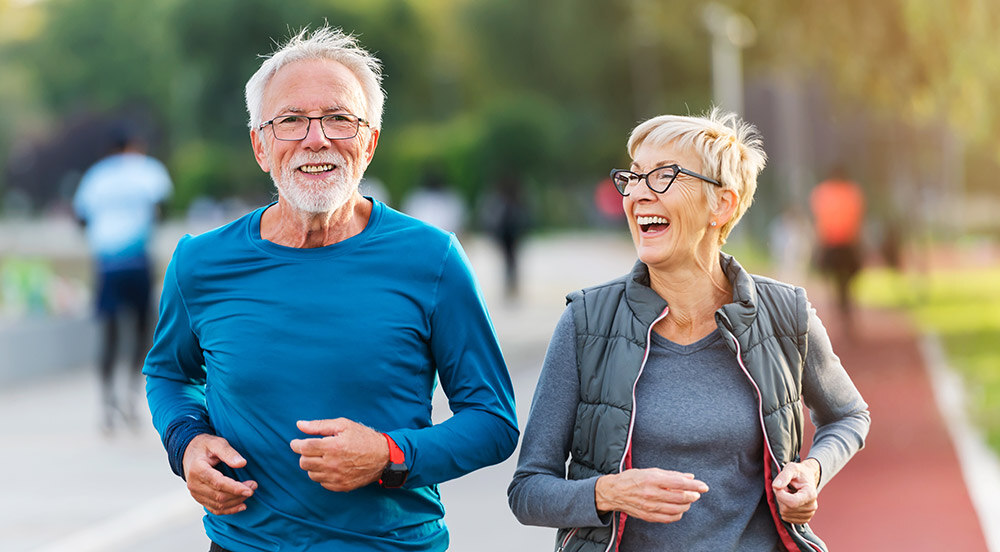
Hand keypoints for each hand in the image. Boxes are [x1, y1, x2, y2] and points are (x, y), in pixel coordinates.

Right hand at [182, 434, 257, 514]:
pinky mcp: (199, 498)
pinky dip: (228, 510)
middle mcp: (194, 484)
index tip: (250, 489)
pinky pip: (214, 509)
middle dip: (239, 494)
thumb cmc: (205, 446)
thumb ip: (229, 453)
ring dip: (236, 501)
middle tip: (254, 486)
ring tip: (250, 492)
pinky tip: (241, 506)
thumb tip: (242, 463)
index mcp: (197, 469)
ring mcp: (195, 493)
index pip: (218, 483)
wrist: (189, 453)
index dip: (235, 488)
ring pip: (218, 504)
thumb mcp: (216, 443)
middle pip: (219, 496)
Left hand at [289, 418, 389, 491]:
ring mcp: (337, 477)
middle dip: (305, 454)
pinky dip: (322, 475)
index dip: (296, 444)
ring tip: (323, 457)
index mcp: (333, 446)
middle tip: (313, 449)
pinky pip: (321, 482)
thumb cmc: (364, 438)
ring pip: (311, 474)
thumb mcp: (343, 425)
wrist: (384, 457)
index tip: (296, 442)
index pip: (304, 448)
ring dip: (313, 465)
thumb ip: (320, 425)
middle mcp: (333, 464)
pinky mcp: (341, 486)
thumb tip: (300, 425)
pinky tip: (330, 467)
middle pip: (304, 462)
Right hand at [594, 468, 708, 523]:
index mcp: (652, 479)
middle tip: (696, 493)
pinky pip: (668, 518)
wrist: (614, 492)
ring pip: (676, 509)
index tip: (704, 486)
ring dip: (686, 505)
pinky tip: (679, 510)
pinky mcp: (648, 516)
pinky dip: (678, 515)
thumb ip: (672, 474)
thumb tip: (690, 477)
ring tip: (688, 501)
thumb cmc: (633, 478)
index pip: (679, 483)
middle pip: (680, 497)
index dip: (694, 485)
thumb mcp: (651, 471)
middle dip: (692, 496)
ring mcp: (649, 506)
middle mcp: (651, 493)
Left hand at [772, 458, 820, 523]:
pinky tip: (789, 500)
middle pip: (786, 508)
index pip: (792, 502)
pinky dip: (784, 509)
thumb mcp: (791, 468)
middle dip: (780, 497)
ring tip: (788, 493)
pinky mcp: (803, 519)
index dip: (780, 495)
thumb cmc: (799, 473)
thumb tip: (776, 486)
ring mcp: (808, 514)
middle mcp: (811, 506)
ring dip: (781, 503)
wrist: (807, 478)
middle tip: (784, 488)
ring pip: (785, 513)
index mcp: (811, 494)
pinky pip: (786, 518)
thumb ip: (784, 476)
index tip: (778, 486)